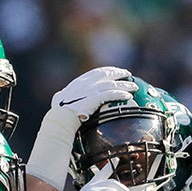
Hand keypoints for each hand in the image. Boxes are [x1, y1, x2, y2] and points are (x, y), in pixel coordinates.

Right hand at [27, 67, 137, 185]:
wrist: (60, 119)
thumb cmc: (58, 113)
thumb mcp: (58, 100)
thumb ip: (62, 96)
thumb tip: (59, 97)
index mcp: (78, 83)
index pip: (96, 73)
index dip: (107, 71)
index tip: (115, 71)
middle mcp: (86, 83)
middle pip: (106, 74)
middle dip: (118, 73)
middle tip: (127, 74)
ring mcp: (91, 90)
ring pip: (112, 84)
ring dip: (124, 85)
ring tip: (134, 87)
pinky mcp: (95, 98)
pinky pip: (112, 94)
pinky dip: (121, 94)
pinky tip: (128, 97)